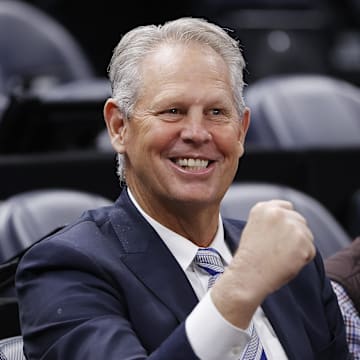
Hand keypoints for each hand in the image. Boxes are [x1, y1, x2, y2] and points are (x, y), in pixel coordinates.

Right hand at [211, 200, 314, 327]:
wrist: (248, 275)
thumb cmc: (249, 257)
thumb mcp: (254, 228)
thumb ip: (271, 220)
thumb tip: (290, 221)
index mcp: (263, 208)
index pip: (286, 207)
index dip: (286, 221)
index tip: (281, 233)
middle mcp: (278, 213)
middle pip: (299, 220)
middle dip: (295, 234)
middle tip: (280, 249)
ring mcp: (292, 226)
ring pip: (307, 235)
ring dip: (299, 246)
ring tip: (281, 257)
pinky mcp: (303, 242)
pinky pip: (310, 250)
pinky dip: (303, 259)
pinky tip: (287, 263)